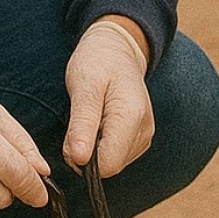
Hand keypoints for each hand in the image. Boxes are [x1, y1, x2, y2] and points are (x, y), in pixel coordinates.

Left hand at [64, 17, 152, 177]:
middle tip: (80, 120)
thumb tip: (79, 160)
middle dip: (87, 153)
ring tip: (91, 117)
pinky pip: (116, 156)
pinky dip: (102, 145)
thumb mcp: (83, 86)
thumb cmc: (97, 63)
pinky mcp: (140, 139)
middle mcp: (144, 131)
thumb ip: (82, 124)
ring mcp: (145, 136)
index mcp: (131, 118)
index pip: (107, 165)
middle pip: (109, 167)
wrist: (117, 51)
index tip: (74, 132)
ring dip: (94, 149)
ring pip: (112, 163)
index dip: (83, 157)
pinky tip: (100, 122)